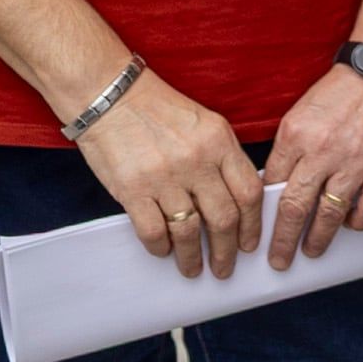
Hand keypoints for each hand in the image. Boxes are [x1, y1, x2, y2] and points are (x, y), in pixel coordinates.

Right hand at [71, 74, 262, 279]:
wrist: (109, 93)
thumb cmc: (156, 108)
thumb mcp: (203, 123)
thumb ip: (223, 158)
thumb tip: (237, 201)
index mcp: (219, 140)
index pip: (249, 192)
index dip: (253, 225)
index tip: (249, 244)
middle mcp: (196, 160)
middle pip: (224, 218)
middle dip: (226, 251)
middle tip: (224, 267)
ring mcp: (164, 176)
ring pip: (189, 232)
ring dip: (193, 257)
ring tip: (192, 268)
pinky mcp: (133, 189)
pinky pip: (154, 232)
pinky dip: (161, 248)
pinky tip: (163, 251)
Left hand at [259, 63, 362, 272]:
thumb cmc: (343, 89)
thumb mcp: (302, 112)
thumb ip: (290, 146)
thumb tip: (276, 183)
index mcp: (296, 135)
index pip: (272, 185)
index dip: (264, 213)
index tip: (258, 231)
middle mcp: (323, 152)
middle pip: (295, 208)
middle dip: (284, 240)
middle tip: (278, 260)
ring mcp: (356, 162)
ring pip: (330, 215)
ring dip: (319, 239)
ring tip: (311, 251)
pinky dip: (358, 222)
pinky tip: (350, 225)